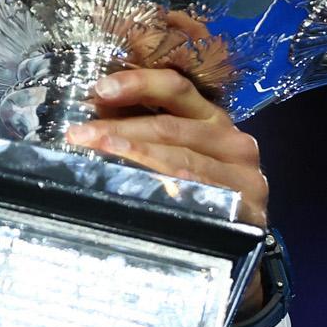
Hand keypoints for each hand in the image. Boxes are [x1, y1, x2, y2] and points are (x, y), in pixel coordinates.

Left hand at [64, 67, 271, 313]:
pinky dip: (168, 187)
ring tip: (100, 150)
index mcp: (211, 118)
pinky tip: (141, 187)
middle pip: (170, 126)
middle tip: (79, 133)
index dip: (138, 84)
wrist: (240, 242)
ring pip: (181, 159)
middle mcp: (232, 140)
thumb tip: (94, 117)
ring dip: (136, 154)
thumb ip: (144, 131)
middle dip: (120, 128)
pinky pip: (200, 194)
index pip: (176, 88)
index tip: (99, 90)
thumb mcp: (177, 151)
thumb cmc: (199, 189)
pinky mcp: (247, 208)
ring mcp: (243, 175)